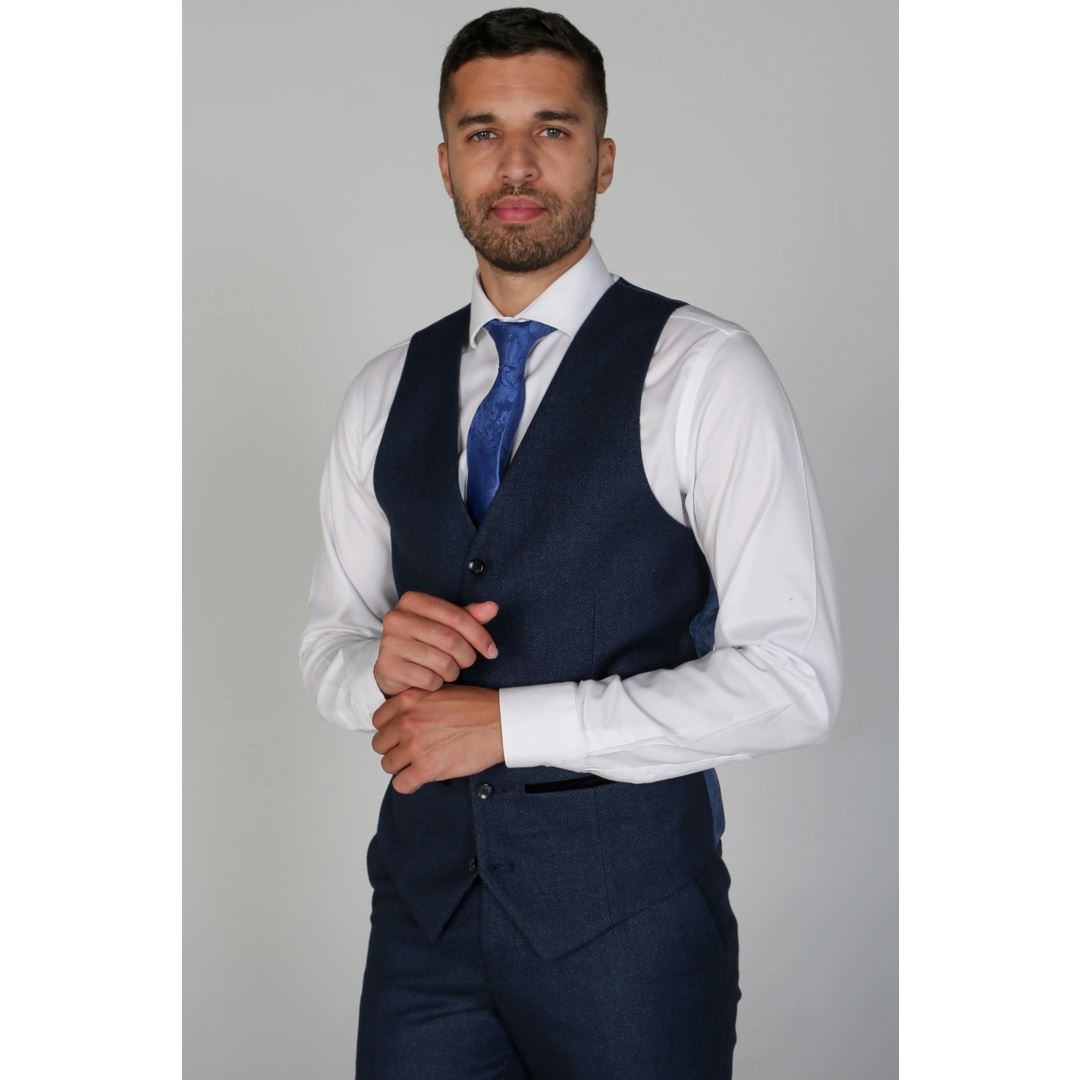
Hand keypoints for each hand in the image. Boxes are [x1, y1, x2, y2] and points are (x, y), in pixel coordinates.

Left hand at [371, 685, 502, 793]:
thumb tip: (402, 717)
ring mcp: (415, 746)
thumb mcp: (440, 691)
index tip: (399, 735)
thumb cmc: (478, 707)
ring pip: (388, 765)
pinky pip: (401, 785)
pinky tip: (421, 777)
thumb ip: (417, 702)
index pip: (378, 720)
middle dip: (394, 748)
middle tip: (410, 751)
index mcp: (408, 700)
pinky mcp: (427, 769)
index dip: (389, 729)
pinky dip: (409, 784)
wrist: (500, 723)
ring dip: (402, 767)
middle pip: (380, 744)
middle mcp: (407, 722)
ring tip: (419, 763)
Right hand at [373, 591, 499, 696]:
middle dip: (467, 656)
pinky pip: (428, 680)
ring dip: (453, 671)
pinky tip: (433, 679)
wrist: (392, 666)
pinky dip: (438, 684)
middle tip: (467, 662)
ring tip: (449, 670)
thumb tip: (493, 607)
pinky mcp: (388, 666)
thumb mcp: (445, 625)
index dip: (480, 635)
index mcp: (413, 600)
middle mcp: (397, 617)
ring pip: (441, 662)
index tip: (492, 651)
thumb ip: (468, 616)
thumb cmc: (423, 642)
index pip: (456, 616)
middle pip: (450, 639)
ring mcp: (390, 642)